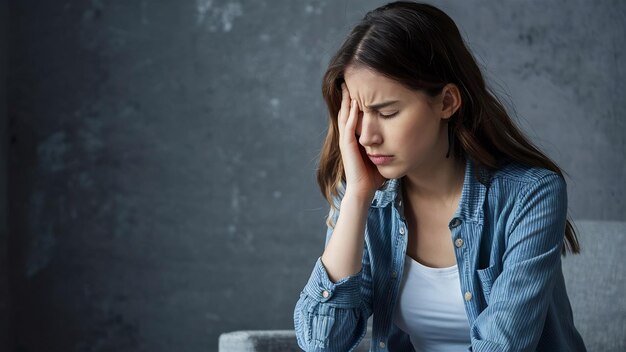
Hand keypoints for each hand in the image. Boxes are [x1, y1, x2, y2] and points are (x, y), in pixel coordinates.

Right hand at [337, 82, 386, 199]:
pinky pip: (349, 126)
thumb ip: (388, 145)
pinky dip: (352, 114)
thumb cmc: (373, 176)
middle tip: (350, 79)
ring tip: (349, 85)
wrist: (363, 191)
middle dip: (348, 95)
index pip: (353, 115)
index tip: (362, 86)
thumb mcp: (382, 154)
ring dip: (348, 101)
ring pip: (345, 115)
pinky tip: (356, 104)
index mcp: (355, 138)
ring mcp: (346, 141)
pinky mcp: (347, 146)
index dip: (356, 101)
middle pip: (346, 111)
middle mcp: (348, 137)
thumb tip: (405, 137)